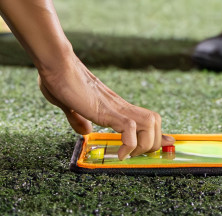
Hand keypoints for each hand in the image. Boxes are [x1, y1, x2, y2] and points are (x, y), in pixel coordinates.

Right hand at [37, 60, 170, 158]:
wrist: (57, 64)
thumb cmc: (60, 79)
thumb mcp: (70, 105)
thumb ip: (78, 118)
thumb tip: (84, 131)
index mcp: (113, 105)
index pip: (145, 117)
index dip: (156, 133)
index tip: (164, 144)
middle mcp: (118, 105)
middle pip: (155, 121)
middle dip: (152, 143)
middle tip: (134, 156)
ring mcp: (114, 106)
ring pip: (150, 124)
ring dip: (143, 145)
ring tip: (127, 155)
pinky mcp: (106, 110)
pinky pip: (130, 128)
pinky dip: (128, 145)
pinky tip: (117, 153)